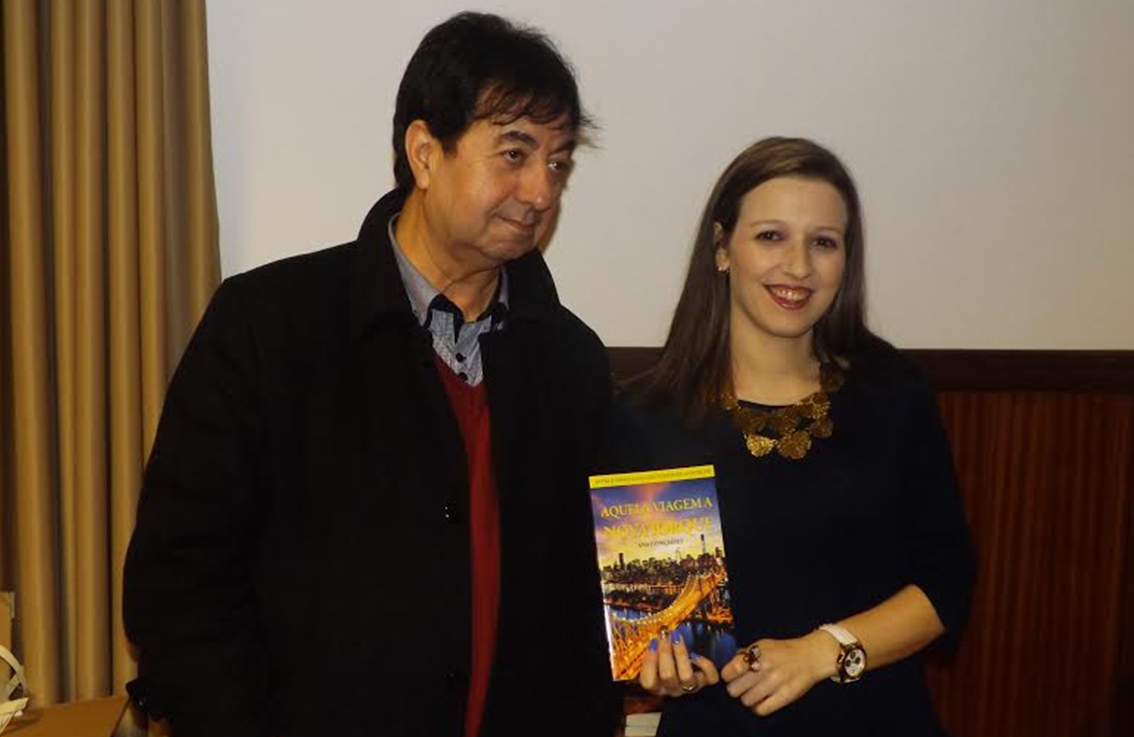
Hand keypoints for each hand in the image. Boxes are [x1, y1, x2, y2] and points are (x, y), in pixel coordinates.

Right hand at [638, 628, 719, 697]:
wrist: (691, 662)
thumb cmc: (668, 656)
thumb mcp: (657, 655)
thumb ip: (653, 650)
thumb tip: (652, 636)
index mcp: (658, 686)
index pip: (649, 682)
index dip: (649, 663)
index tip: (652, 642)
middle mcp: (673, 689)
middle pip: (668, 676)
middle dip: (665, 652)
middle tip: (665, 634)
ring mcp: (691, 687)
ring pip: (687, 677)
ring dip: (680, 654)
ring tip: (677, 637)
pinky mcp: (707, 682)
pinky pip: (709, 677)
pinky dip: (705, 665)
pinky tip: (697, 654)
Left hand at [720, 632, 837, 715]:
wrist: (810, 657)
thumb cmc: (784, 651)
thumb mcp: (762, 645)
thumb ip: (745, 654)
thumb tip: (728, 664)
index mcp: (757, 654)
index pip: (730, 671)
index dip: (727, 675)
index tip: (731, 675)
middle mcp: (764, 669)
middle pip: (734, 689)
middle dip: (736, 688)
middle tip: (742, 685)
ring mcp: (774, 684)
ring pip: (746, 701)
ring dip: (747, 698)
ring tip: (754, 692)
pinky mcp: (784, 698)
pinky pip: (760, 710)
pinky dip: (757, 707)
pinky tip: (761, 701)